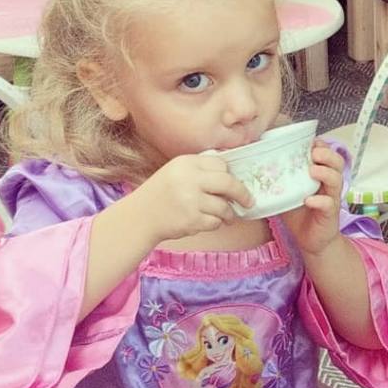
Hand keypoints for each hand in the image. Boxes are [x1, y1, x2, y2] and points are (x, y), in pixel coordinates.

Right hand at [133, 154, 252, 242]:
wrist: (139, 218)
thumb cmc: (162, 195)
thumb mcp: (177, 172)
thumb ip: (201, 171)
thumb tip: (234, 177)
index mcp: (186, 163)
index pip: (220, 164)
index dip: (229, 174)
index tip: (234, 183)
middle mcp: (189, 179)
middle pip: (228, 183)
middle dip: (242, 193)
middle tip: (249, 201)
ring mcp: (190, 200)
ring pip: (224, 206)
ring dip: (228, 214)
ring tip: (225, 216)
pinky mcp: (191, 219)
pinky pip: (215, 222)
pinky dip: (215, 224)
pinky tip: (205, 221)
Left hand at [281, 141, 344, 256]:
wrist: (310, 241)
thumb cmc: (299, 214)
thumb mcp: (287, 192)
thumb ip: (279, 179)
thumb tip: (253, 164)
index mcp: (321, 176)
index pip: (328, 155)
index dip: (323, 146)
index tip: (311, 141)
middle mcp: (329, 185)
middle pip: (337, 163)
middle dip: (327, 155)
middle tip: (314, 153)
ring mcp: (331, 199)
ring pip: (336, 180)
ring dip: (325, 173)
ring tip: (313, 171)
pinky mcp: (330, 214)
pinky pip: (328, 204)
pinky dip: (320, 201)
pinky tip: (309, 200)